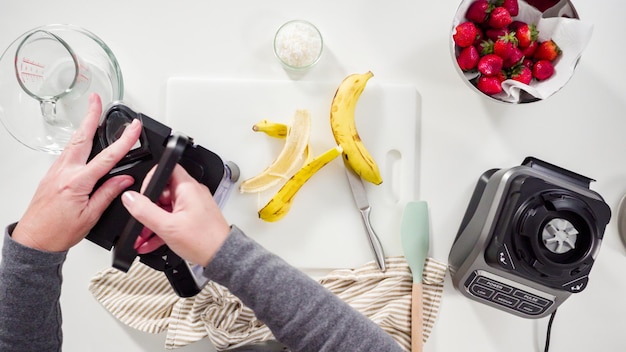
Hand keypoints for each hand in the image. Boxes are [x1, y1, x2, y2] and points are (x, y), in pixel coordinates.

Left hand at [12, 94, 142, 251]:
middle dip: (90, 116)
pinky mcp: (51, 175)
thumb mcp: (90, 216)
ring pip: (73, 143)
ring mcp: (55, 172)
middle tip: (96, 99)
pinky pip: (66, 153)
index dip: (123, 141)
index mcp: (77, 183)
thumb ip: (108, 194)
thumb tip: (124, 179)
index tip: (134, 128)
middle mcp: (64, 172)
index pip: (107, 157)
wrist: (34, 241)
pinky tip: (81, 140)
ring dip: (83, 126)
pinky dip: (76, 142)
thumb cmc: (58, 233)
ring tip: (91, 113)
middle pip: (82, 138)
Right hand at [121, 164, 229, 266]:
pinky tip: (150, 242)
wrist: (221, 257)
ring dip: (152, 222)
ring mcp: (193, 206)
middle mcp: (192, 193)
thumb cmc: (204, 241)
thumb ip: (145, 211)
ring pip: (165, 208)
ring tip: (142, 237)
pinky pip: (172, 218)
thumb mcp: (168, 227)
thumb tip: (129, 198)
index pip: (166, 169)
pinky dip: (162, 228)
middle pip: (162, 192)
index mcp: (188, 188)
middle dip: (148, 209)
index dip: (150, 181)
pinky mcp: (193, 218)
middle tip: (142, 223)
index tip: (141, 197)